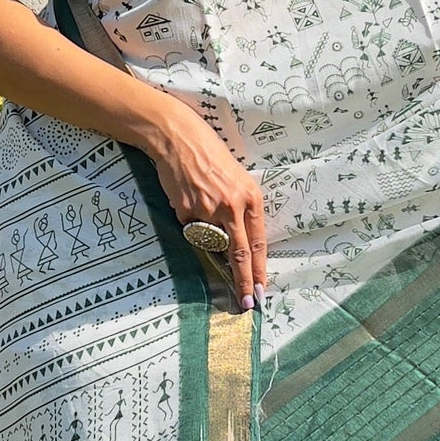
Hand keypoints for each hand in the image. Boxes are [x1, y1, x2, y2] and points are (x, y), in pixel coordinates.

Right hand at [137, 96, 266, 309]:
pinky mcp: (185, 211)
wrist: (178, 137)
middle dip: (244, 282)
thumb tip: (239, 242)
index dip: (259, 269)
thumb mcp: (237, 178)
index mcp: (251, 197)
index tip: (261, 289)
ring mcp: (207, 210)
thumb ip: (241, 208)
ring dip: (207, 237)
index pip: (257, 242)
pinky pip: (189, 227)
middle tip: (247, 303)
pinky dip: (188, 219)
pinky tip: (186, 196)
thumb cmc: (210, 155)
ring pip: (210, 241)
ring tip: (201, 208)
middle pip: (240, 254)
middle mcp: (232, 205)